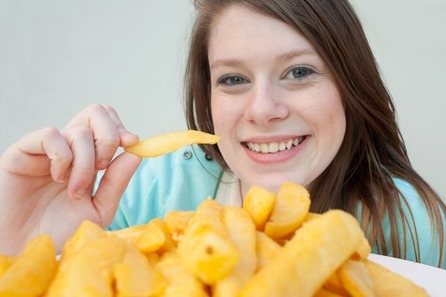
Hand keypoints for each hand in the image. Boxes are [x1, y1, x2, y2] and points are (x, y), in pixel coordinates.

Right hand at [0, 104, 141, 254]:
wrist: (25, 250)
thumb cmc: (59, 232)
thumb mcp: (98, 210)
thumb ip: (117, 183)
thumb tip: (136, 153)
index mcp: (89, 159)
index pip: (108, 124)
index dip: (122, 128)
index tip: (132, 142)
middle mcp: (70, 149)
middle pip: (95, 113)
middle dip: (109, 136)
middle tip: (103, 167)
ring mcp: (47, 149)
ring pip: (78, 131)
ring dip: (86, 163)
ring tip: (75, 191)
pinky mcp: (23, 152)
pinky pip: (50, 135)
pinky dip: (63, 157)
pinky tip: (58, 179)